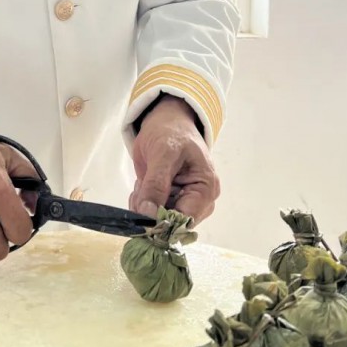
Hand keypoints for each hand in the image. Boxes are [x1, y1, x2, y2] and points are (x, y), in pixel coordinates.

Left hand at [129, 96, 219, 223]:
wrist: (166, 123)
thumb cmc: (172, 133)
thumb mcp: (163, 154)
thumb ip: (156, 183)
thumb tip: (149, 213)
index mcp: (206, 189)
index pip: (186, 219)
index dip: (163, 221)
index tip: (141, 212)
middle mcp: (199, 201)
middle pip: (172, 223)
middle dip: (150, 210)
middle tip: (140, 189)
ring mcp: (183, 202)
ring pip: (159, 220)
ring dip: (143, 205)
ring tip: (142, 182)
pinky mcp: (169, 201)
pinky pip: (152, 212)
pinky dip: (141, 202)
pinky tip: (141, 185)